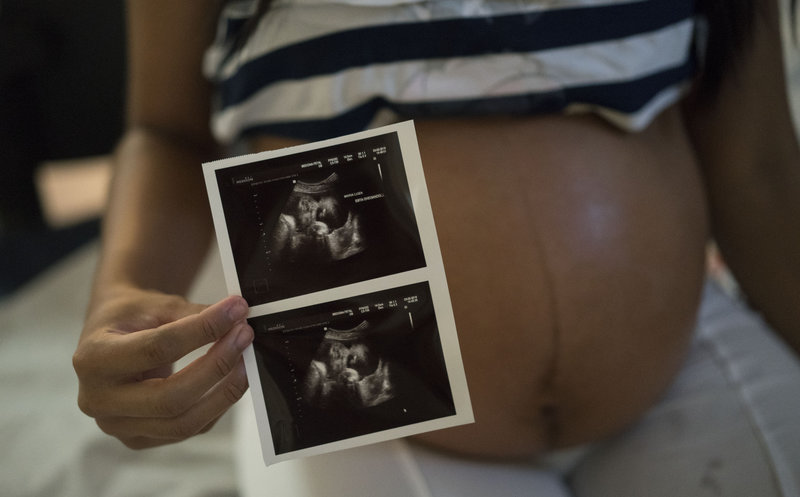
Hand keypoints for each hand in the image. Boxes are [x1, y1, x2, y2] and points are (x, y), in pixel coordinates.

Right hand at [73, 288, 253, 448]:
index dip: (202, 330)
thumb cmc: (131, 317)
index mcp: (93, 359)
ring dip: (224, 392)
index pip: (157, 348)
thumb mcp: (156, 305)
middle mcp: (98, 400)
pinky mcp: (139, 439)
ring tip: (246, 361)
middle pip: (169, 397)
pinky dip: (217, 405)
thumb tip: (237, 318)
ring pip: (182, 423)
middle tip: (244, 336)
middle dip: (216, 366)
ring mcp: (117, 427)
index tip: (235, 310)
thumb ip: (194, 314)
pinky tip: (231, 380)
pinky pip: (188, 429)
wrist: (112, 336)